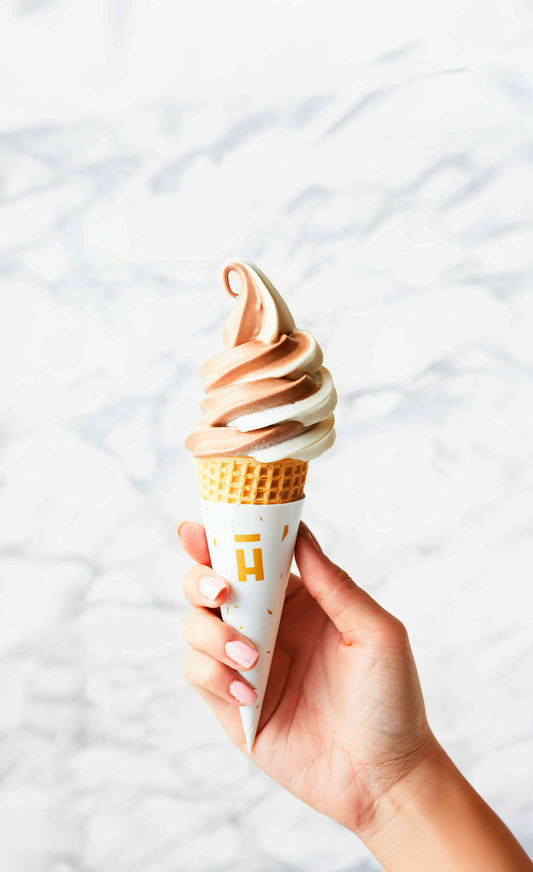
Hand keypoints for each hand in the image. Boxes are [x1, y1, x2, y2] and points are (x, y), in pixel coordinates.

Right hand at [179, 519, 435, 834]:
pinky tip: (250, 692)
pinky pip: (198, 674)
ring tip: (252, 659)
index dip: (221, 537)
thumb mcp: (376, 633)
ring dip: (213, 634)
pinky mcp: (232, 706)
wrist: (385, 777)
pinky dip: (214, 675)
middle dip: (201, 578)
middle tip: (221, 590)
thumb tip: (299, 533)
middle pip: (208, 584)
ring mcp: (245, 665)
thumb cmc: (391, 701)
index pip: (251, 558)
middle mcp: (265, 627)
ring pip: (195, 626)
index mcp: (298, 600)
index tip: (201, 525)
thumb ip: (334, 584)